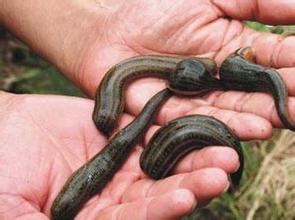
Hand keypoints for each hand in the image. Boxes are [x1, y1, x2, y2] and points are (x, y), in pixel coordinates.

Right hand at [0, 92, 237, 218]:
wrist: (1, 132)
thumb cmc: (1, 174)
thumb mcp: (16, 211)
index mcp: (97, 217)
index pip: (136, 219)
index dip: (160, 209)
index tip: (186, 198)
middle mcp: (117, 192)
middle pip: (160, 190)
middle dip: (191, 182)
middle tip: (220, 172)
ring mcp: (122, 161)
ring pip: (164, 160)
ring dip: (192, 155)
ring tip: (223, 148)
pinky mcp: (122, 132)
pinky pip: (150, 129)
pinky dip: (171, 127)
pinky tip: (196, 121)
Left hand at [74, 0, 294, 140]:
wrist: (111, 28)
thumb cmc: (158, 7)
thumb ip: (256, 2)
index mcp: (233, 48)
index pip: (273, 57)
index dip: (294, 63)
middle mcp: (220, 77)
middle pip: (258, 89)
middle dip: (286, 95)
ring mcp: (199, 97)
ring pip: (236, 108)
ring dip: (262, 114)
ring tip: (288, 118)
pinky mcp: (175, 113)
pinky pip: (204, 119)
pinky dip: (229, 123)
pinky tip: (255, 125)